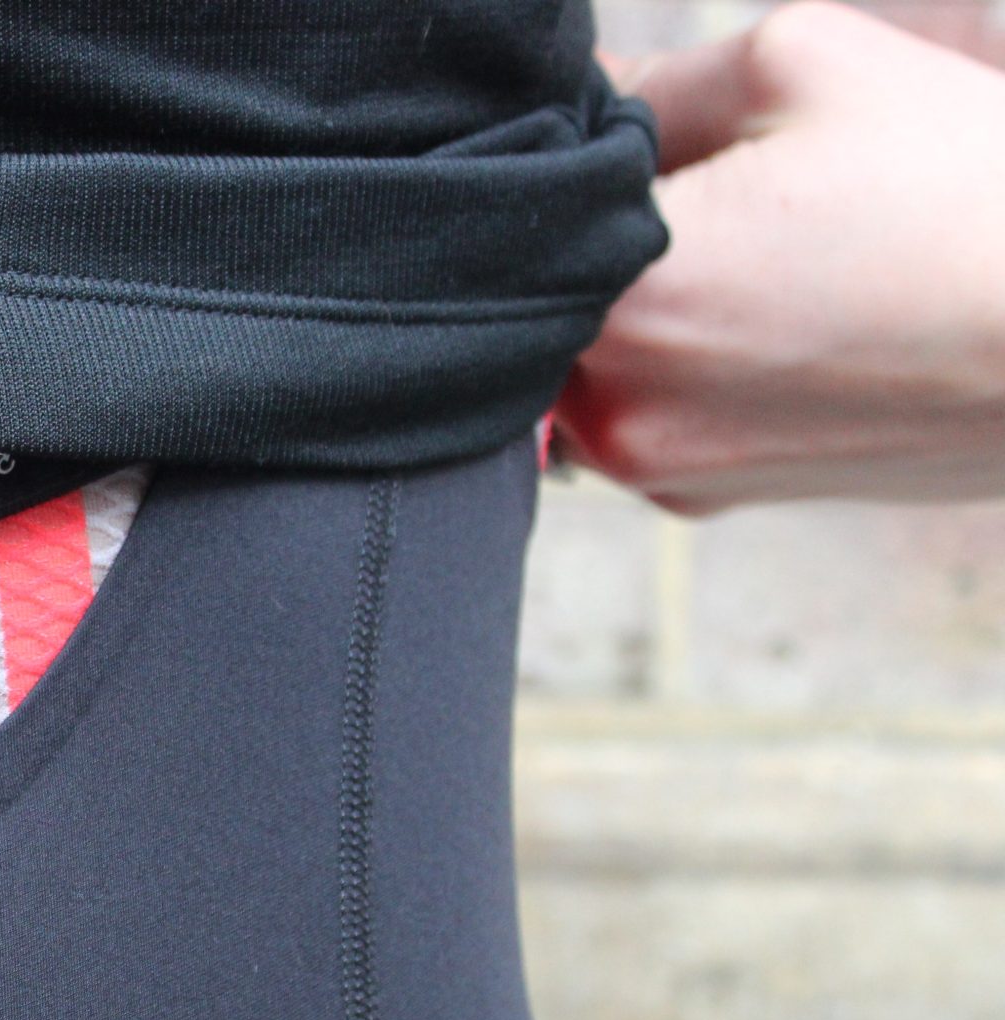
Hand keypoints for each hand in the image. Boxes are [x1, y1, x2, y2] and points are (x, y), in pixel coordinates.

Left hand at [553, 3, 1004, 512]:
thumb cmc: (969, 193)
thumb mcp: (807, 67)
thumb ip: (656, 84)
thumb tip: (581, 100)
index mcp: (619, 298)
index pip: (516, 211)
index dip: (559, 162)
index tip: (625, 140)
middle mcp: (611, 406)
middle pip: (541, 293)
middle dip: (598, 236)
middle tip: (716, 191)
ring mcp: (652, 467)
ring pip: (590, 353)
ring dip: (642, 303)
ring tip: (765, 256)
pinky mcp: (702, 497)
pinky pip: (646, 406)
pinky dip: (684, 361)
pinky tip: (780, 319)